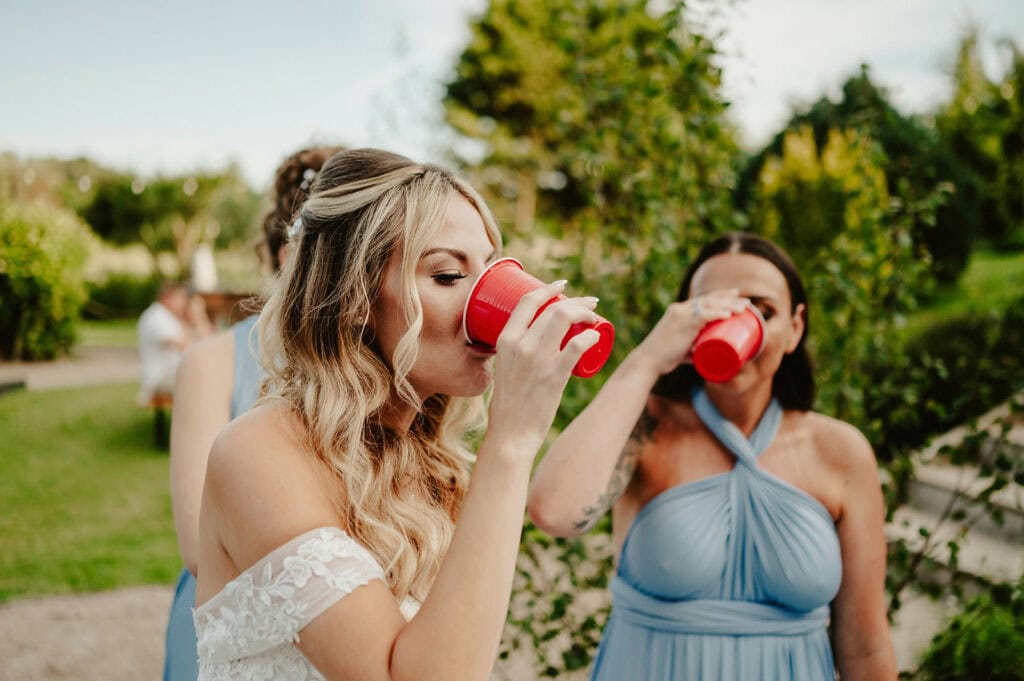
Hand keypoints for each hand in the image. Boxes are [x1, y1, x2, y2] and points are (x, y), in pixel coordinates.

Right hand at [485, 281, 600, 460]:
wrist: (510, 433)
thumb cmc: (508, 405)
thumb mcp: (503, 368)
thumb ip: (514, 354)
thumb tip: (531, 344)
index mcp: (505, 339)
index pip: (527, 301)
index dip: (547, 288)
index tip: (563, 286)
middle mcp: (520, 343)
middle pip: (552, 307)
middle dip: (576, 301)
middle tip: (590, 305)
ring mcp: (537, 358)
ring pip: (565, 317)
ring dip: (585, 312)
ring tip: (595, 317)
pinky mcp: (554, 374)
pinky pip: (579, 344)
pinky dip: (591, 335)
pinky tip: (597, 336)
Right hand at [634, 289, 748, 375]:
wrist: (648, 360)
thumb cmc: (662, 358)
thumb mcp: (680, 349)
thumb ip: (693, 350)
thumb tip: (706, 356)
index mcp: (678, 312)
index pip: (703, 300)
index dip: (719, 296)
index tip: (734, 295)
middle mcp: (680, 309)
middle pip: (709, 299)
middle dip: (729, 298)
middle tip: (745, 300)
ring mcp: (681, 315)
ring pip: (710, 305)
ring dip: (729, 305)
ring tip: (744, 307)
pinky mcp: (683, 324)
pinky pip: (704, 315)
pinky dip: (717, 314)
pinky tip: (728, 314)